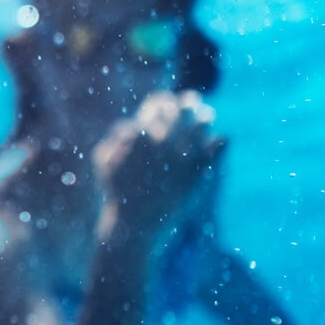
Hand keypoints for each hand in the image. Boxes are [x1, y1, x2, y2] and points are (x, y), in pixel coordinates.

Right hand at [93, 91, 224, 238]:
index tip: (168, 100)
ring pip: (200, 125)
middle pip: (181, 110)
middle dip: (188, 102)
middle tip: (194, 100)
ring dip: (204, 117)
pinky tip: (220, 139)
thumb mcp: (104, 163)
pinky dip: (219, 140)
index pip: (157, 104)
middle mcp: (163, 140)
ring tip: (207, 116)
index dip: (163, 100)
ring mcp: (182, 155)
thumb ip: (114, 139)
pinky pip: (216, 147)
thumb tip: (129, 125)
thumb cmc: (117, 193)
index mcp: (141, 134)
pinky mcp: (198, 171)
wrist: (135, 224)